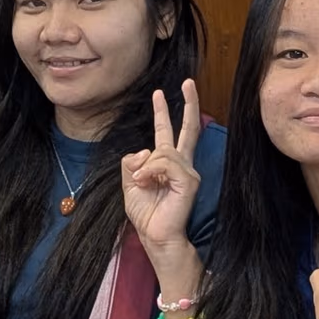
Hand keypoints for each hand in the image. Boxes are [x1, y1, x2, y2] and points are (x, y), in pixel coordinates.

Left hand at [120, 80, 201, 256]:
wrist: (156, 237)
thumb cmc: (147, 215)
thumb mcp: (129, 184)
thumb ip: (132, 163)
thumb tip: (143, 150)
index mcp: (168, 165)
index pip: (169, 133)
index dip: (164, 113)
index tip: (160, 93)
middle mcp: (182, 165)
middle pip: (187, 129)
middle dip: (188, 104)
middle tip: (188, 82)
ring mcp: (188, 172)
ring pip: (162, 151)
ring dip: (145, 168)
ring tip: (141, 183)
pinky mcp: (189, 181)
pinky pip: (165, 163)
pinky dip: (151, 172)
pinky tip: (146, 183)